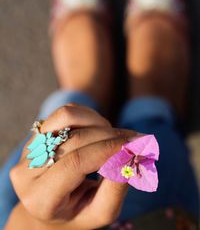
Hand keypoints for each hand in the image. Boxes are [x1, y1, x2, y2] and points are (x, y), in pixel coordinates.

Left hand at [10, 104, 135, 228]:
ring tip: (115, 137)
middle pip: (75, 138)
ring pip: (67, 116)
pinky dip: (89, 116)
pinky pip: (66, 113)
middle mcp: (27, 169)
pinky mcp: (37, 133)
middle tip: (137, 139)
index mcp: (39, 197)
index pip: (75, 163)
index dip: (108, 149)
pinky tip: (100, 131)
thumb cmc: (76, 212)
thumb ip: (115, 188)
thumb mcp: (99, 212)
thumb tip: (132, 155)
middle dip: (111, 135)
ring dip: (98, 122)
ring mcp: (30, 148)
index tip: (136, 145)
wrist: (49, 207)